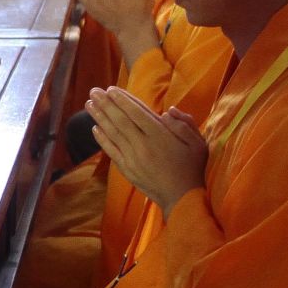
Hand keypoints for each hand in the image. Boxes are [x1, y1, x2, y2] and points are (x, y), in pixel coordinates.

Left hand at [85, 87, 206, 212]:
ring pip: (113, 133)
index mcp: (161, 135)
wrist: (182, 198)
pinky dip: (102, 139)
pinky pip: (111, 151)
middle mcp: (143, 145)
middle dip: (106, 104)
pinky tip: (94, 128)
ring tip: (89, 104)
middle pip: (121, 120)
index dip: (122, 100)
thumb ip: (184, 124)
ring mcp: (133, 158)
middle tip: (94, 91)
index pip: (137, 113)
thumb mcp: (198, 143)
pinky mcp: (127, 170)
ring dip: (100, 117)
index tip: (111, 89)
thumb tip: (167, 111)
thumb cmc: (192, 168)